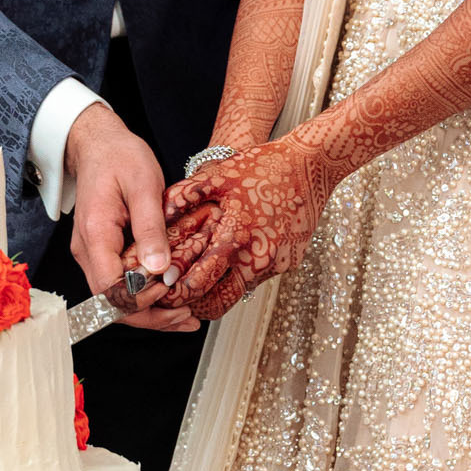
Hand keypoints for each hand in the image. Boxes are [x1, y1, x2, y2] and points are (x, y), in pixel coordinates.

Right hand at [63, 104, 198, 332]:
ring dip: (150, 311)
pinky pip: (120, 284)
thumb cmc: (120, 157)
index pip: (110, 288)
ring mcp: (92, 254)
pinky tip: (171, 296)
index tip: (170, 290)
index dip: (140, 300)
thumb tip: (158, 269)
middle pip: (112, 303)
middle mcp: (88, 251)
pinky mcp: (102, 253)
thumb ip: (151, 228)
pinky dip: (145, 296)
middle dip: (150, 317)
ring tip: (185, 316)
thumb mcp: (144, 185)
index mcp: (95, 234)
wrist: (98, 144)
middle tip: (187, 319)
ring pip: (116, 299)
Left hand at [167, 132, 335, 319]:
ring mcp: (277, 263)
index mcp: (235, 236)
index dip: (178, 293)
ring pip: (241, 291)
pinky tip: (237, 256)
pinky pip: (261, 276)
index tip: (165, 291)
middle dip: (197, 305)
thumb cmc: (265, 167)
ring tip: (204, 280)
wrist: (312, 165)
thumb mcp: (219, 175)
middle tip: (182, 301)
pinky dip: (244, 273)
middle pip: (220, 303)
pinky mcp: (290, 262)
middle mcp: (258, 257)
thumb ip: (186, 195)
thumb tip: (158, 214)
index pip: (200, 283)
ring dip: (221, 289)